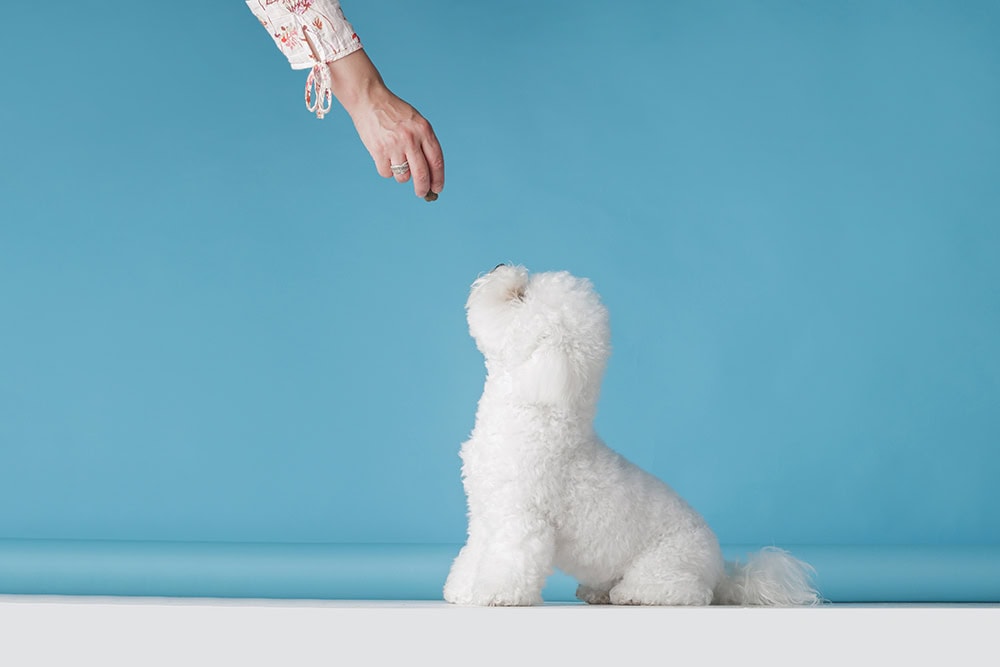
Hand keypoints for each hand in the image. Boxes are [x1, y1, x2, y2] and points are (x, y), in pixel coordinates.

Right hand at [327, 50, 444, 199]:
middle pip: (422, 174)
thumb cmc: (394, 113)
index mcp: (424, 130)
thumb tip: (429, 174)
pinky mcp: (379, 151)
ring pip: (403, 176)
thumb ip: (424, 143)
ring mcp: (394, 145)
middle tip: (421, 193)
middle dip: (423, 188)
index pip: (436, 161)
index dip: (438, 178)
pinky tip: (384, 157)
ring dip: (401, 175)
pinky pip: (386, 173)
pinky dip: (386, 170)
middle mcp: (411, 139)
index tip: (437, 188)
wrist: (369, 100)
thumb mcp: (416, 122)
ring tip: (396, 161)